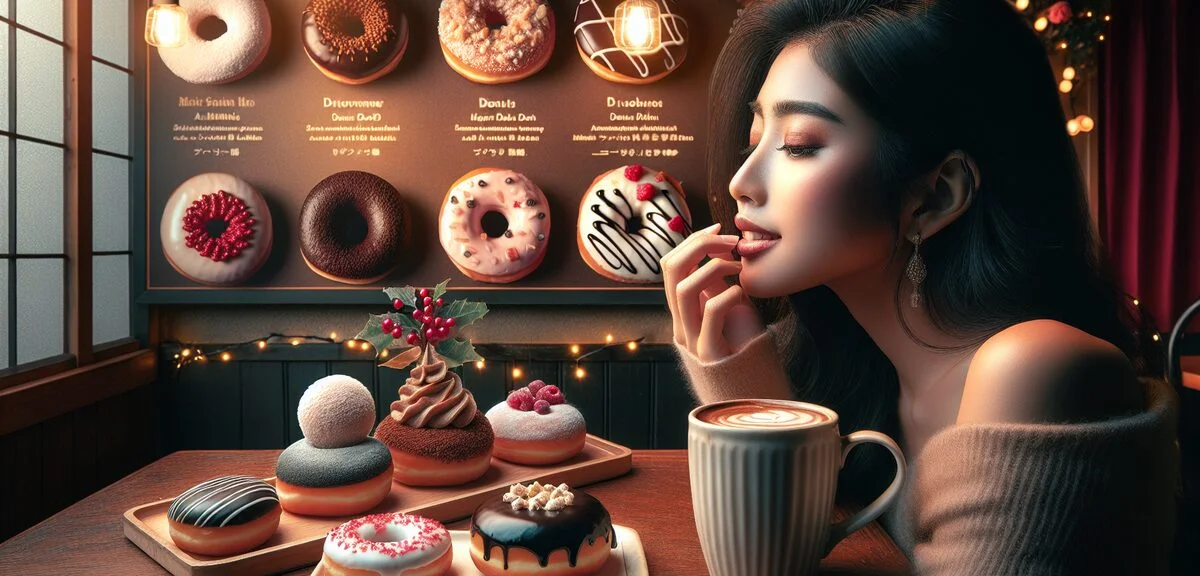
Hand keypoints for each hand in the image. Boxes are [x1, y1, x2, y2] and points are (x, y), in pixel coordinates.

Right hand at [662, 223, 765, 360]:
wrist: (758, 394)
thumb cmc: (749, 350)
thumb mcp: (732, 309)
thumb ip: (719, 285)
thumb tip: (717, 250)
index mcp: (682, 313)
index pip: (670, 265)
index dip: (692, 240)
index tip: (720, 230)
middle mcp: (681, 325)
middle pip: (671, 270)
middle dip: (700, 244)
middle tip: (731, 241)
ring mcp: (692, 341)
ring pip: (683, 289)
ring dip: (714, 267)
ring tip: (740, 268)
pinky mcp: (711, 355)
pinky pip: (712, 312)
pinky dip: (729, 293)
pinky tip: (744, 293)